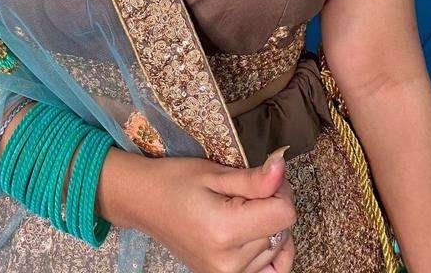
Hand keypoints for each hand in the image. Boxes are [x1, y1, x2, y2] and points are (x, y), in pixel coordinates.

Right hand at [99, 148, 297, 272]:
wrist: (146, 203)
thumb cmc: (176, 181)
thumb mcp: (214, 172)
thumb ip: (253, 178)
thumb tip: (282, 167)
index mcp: (225, 231)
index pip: (284, 214)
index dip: (279, 189)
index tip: (262, 177)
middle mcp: (229, 262)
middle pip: (282, 230)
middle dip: (274, 203)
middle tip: (247, 189)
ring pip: (278, 248)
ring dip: (270, 225)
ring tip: (243, 208)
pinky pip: (270, 272)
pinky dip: (272, 253)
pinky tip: (258, 234)